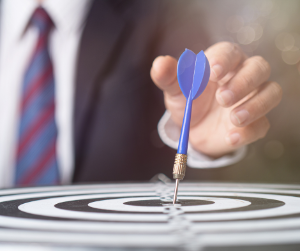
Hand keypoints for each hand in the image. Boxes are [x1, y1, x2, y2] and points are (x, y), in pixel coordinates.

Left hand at [151, 42, 281, 157]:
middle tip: (222, 98)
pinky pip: (262, 124)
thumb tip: (159, 64)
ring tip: (233, 118)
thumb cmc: (187, 101)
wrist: (194, 129)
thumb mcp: (175, 90)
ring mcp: (252, 100)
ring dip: (255, 105)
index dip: (224, 59)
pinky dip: (249, 131)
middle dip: (243, 82)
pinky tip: (231, 137)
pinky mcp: (255, 123)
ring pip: (271, 92)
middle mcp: (242, 77)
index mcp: (222, 63)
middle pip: (259, 68)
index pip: (230, 52)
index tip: (214, 71)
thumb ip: (169, 77)